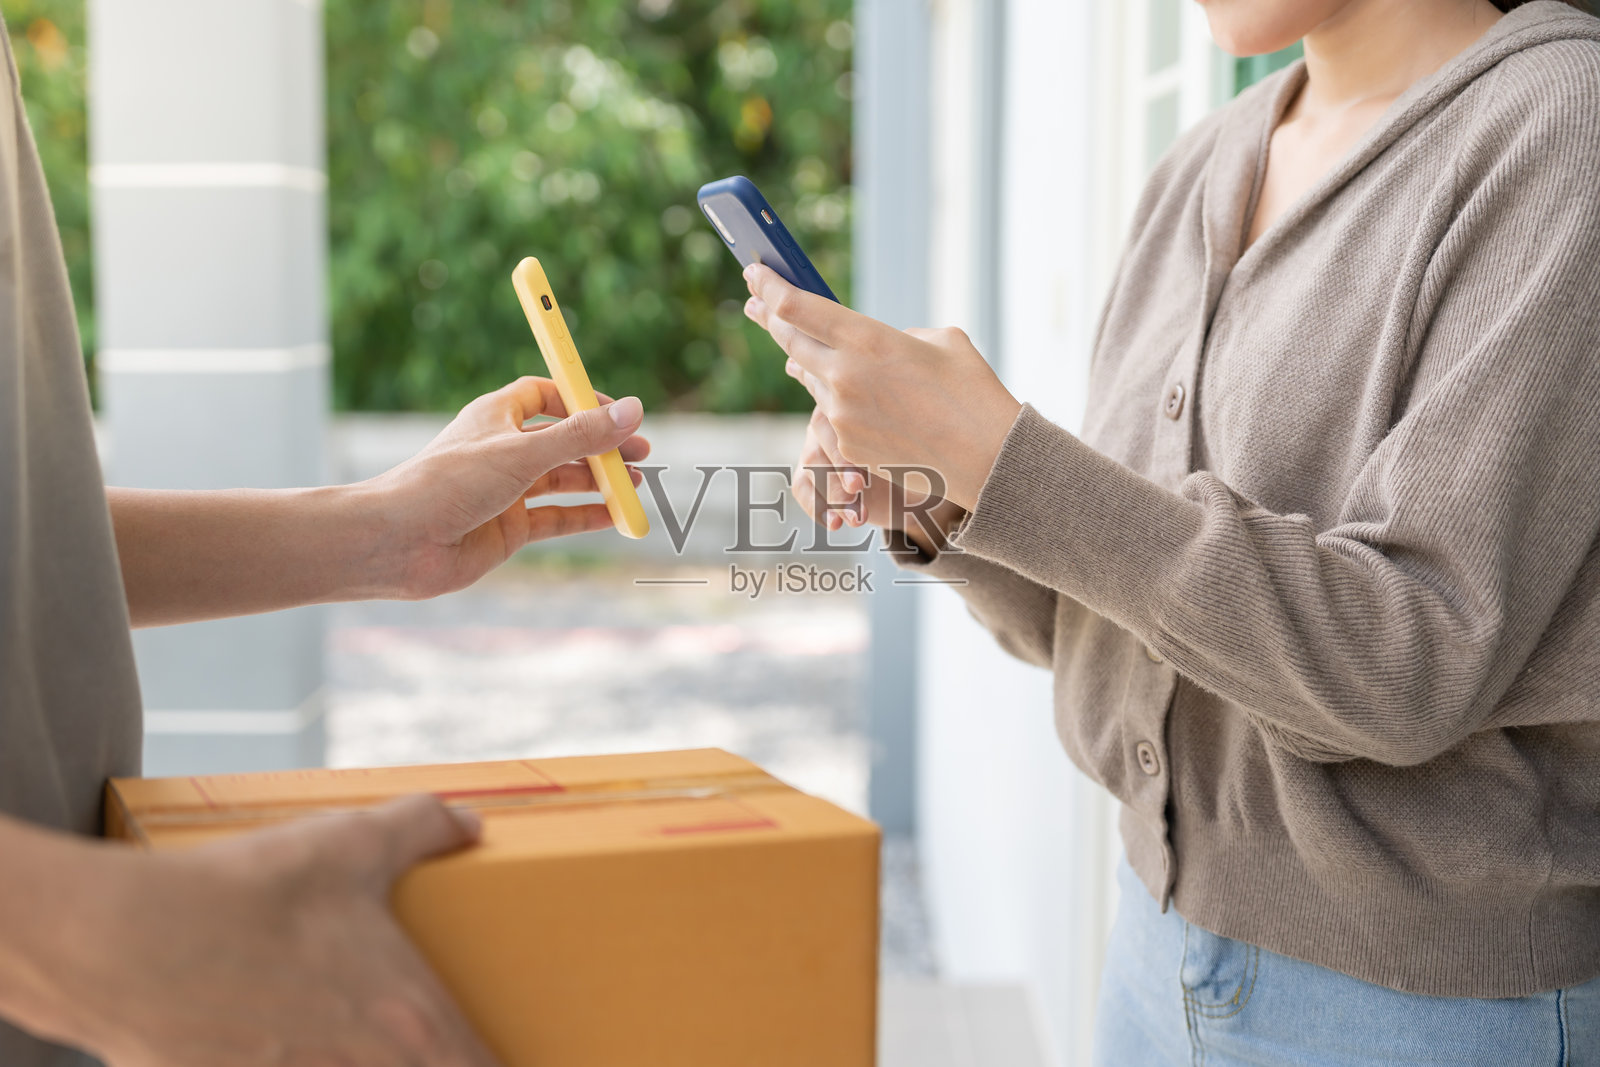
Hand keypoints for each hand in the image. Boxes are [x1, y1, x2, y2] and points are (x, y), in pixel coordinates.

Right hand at [39, 796, 500, 1066]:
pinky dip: (303, 1065)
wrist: (121, 947)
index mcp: (409, 1022)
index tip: (507, 1054)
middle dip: (443, 1064)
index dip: (502, 1066)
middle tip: (443, 1043)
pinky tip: (287, 1042)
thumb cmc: (244, 894)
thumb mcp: (348, 841)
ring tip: (365, 1041)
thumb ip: (422, 827)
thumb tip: (469, 822)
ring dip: (365, 1066)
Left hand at [367, 376, 649, 598]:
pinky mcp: (508, 528)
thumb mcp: (523, 453)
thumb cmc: (447, 484)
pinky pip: (557, 518)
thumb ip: (580, 435)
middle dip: (602, 445)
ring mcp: (506, 491)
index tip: (617, 410)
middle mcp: (503, 451)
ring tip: (636, 485)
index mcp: (497, 417)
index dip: (582, 399)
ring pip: (564, 480)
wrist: (398, 543)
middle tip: (641, 451)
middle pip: (563, 440)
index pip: (547, 394)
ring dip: (599, 481)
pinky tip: (614, 517)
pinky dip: (586, 516)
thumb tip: (633, 411)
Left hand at [743, 264, 1021, 509]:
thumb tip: (866, 350)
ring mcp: (842, 416)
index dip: (770, 286)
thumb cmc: (973, 392)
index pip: (797, 306)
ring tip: (797, 346)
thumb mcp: (940, 341)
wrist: (988, 459)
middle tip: (754, 304)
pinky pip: (830, 414)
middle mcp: (845, 377)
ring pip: (811, 380)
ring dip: (807, 362)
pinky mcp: (846, 447)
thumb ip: (894, 336)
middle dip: (770, 319)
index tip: (755, 272)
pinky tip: (840, 394)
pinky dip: (834, 400)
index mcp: (868, 340)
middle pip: (790, 342)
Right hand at [792, 407, 965, 554]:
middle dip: (840, 464)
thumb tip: (924, 433)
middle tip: (859, 487)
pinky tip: (835, 524)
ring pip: (812, 464)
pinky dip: (817, 507)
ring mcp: (816, 444)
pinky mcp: (810, 473)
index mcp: (857, 399)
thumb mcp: (922, 444)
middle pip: (823, 435)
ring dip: (832, 492)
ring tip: (857, 517)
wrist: (914, 486)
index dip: (851, 436)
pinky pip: (803, 487)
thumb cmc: (919, 454)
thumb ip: (915, 432)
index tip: (866, 468)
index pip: (843, 408)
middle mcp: (831, 417)